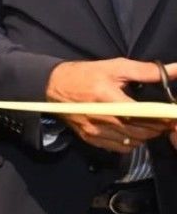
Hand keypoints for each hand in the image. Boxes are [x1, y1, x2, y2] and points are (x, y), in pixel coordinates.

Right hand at [46, 59, 176, 152]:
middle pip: (141, 131)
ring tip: (147, 124)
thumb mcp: (115, 67)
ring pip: (133, 142)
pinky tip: (131, 131)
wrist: (52, 87)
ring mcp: (95, 131)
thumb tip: (175, 69)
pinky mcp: (91, 139)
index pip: (143, 114)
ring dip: (146, 135)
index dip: (161, 117)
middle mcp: (101, 118)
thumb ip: (146, 71)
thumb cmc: (85, 74)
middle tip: (163, 119)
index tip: (171, 115)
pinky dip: (131, 142)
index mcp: (107, 97)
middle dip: (157, 127)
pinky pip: (120, 148)